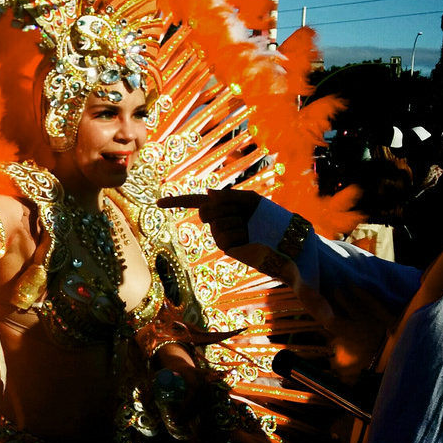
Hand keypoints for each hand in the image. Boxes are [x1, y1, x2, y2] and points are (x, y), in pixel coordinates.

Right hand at [158, 188, 272, 264]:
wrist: (283, 240)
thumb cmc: (269, 217)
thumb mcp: (250, 200)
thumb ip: (229, 196)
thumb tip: (209, 194)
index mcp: (221, 206)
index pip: (194, 201)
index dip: (176, 202)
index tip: (158, 203)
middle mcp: (217, 220)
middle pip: (206, 211)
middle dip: (224, 209)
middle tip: (244, 215)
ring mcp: (220, 234)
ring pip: (217, 224)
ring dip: (237, 223)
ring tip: (250, 228)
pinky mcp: (226, 247)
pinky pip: (223, 237)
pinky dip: (238, 235)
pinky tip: (248, 239)